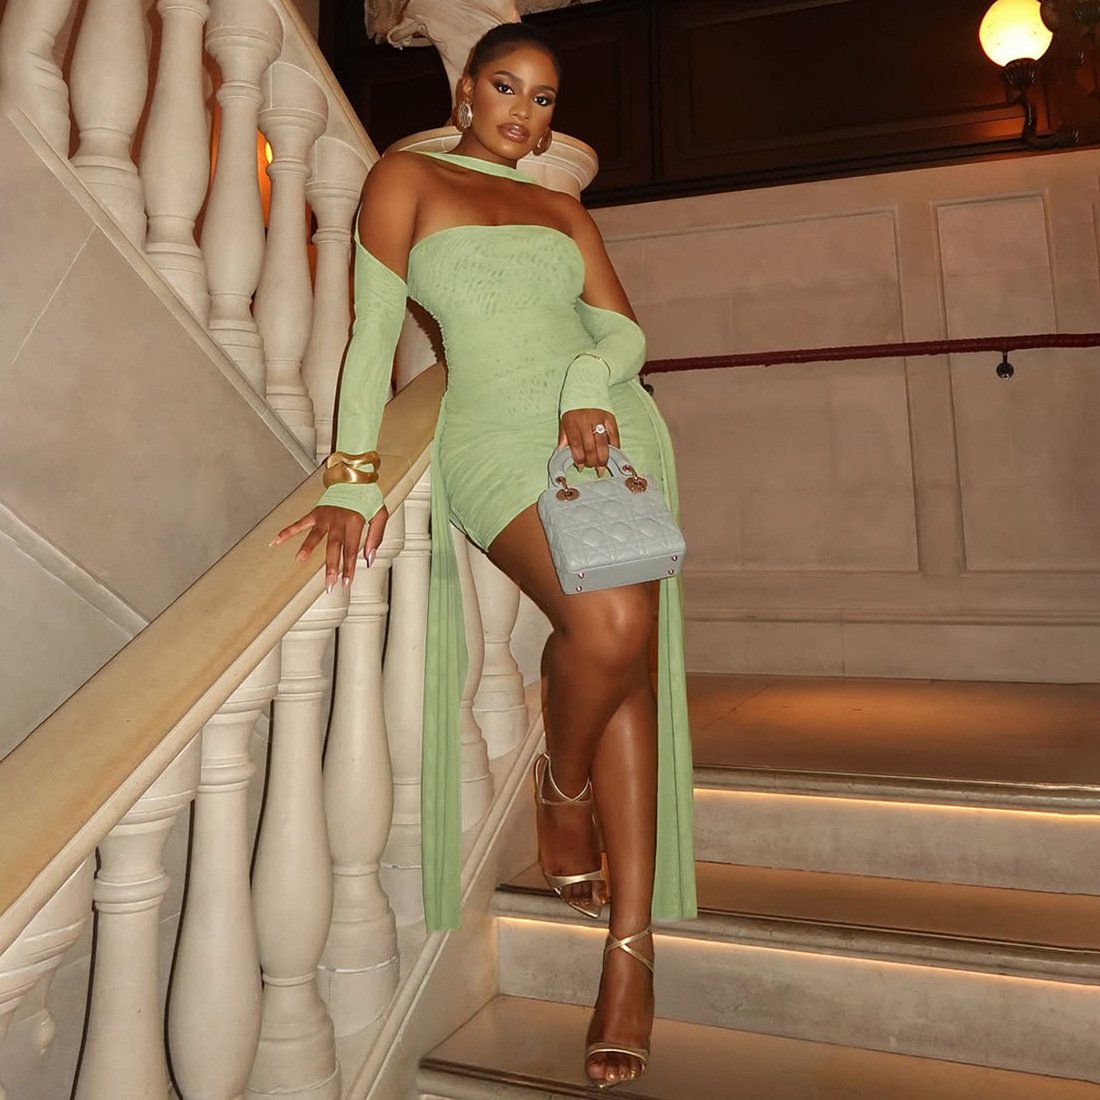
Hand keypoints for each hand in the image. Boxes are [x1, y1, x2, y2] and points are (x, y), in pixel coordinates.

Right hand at [271, 504, 388, 590]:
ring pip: (315, 535)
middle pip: (333, 547)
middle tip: (329, 584)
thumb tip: (369, 558)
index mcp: (355, 520)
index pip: (351, 549)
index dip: (349, 567)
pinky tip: (277, 540)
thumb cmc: (368, 496)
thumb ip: (376, 537)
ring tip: (299, 560)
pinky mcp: (316, 513)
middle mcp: (338, 519)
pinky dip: (287, 531)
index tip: (346, 583)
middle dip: (331, 567)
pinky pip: (300, 523)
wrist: (354, 476)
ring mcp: (325, 516)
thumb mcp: (380, 514)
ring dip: (306, 547)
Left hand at [559, 408, 619, 470]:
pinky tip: (612, 454)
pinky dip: (614, 447)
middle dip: (591, 461)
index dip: (579, 459)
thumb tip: (560, 452)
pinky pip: (614, 435)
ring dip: (602, 458)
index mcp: (572, 423)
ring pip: (602, 444)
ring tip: (601, 467)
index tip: (580, 467)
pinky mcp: (610, 418)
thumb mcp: (564, 420)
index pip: (576, 445)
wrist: (586, 387)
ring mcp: (599, 421)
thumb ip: (563, 437)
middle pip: (590, 447)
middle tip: (592, 467)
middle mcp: (586, 422)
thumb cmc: (574, 406)